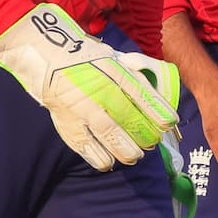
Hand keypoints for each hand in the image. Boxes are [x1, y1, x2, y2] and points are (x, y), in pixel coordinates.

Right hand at [0, 4, 178, 170]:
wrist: (48, 55)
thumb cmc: (86, 58)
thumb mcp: (114, 59)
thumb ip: (134, 75)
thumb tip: (155, 94)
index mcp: (114, 72)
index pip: (142, 95)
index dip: (158, 112)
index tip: (169, 123)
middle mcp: (100, 91)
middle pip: (128, 118)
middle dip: (145, 135)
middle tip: (151, 142)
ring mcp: (82, 107)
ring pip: (109, 135)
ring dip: (126, 149)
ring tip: (134, 156)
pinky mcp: (67, 120)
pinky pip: (85, 144)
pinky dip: (98, 157)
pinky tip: (108, 162)